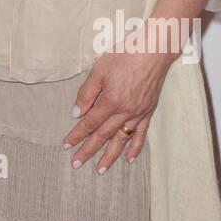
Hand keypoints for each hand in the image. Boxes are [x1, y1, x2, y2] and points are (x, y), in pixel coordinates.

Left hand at [61, 46, 177, 172]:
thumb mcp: (99, 69)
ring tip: (100, 170)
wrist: (154, 50)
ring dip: (110, 156)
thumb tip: (76, 113)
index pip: (89, 123)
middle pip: (103, 135)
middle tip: (76, 163)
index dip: (77, 135)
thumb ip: (87, 93)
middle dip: (89, 150)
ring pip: (121, 139)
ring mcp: (139, 113)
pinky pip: (141, 134)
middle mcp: (125, 111)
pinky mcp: (149, 111)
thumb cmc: (125, 55)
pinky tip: (129, 159)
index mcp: (111, 101)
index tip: (66, 146)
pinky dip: (135, 147)